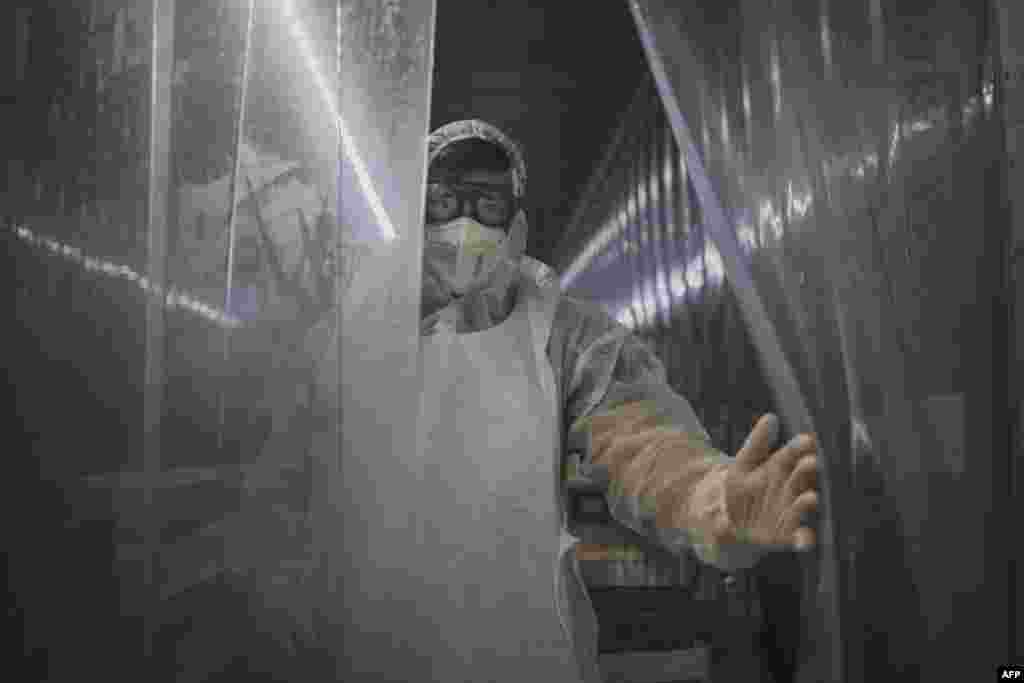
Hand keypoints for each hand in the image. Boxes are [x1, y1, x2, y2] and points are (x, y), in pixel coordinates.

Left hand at [724, 414, 818, 550]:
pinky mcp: (788, 535)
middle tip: (810, 463)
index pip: (792, 454)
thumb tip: (771, 417)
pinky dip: (804, 539)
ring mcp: (792, 511)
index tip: (806, 440)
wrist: (730, 522)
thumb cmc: (741, 489)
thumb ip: (757, 443)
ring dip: (807, 504)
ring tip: (811, 497)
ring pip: (802, 507)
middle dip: (807, 472)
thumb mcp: (743, 465)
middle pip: (801, 478)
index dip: (799, 447)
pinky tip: (805, 539)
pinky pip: (800, 538)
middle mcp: (792, 488)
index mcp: (782, 468)